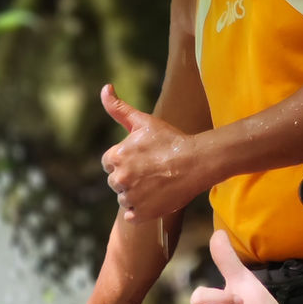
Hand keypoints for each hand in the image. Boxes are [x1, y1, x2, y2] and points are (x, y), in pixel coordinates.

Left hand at [100, 84, 206, 222]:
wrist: (197, 162)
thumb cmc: (171, 140)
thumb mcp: (143, 121)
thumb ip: (118, 108)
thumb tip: (105, 88)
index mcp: (116, 157)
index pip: (109, 163)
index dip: (125, 160)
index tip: (142, 158)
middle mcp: (120, 179)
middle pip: (116, 182)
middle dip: (129, 177)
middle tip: (152, 170)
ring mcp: (131, 198)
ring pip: (124, 199)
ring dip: (136, 194)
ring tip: (156, 183)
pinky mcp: (142, 214)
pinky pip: (132, 215)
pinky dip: (141, 210)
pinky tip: (156, 197)